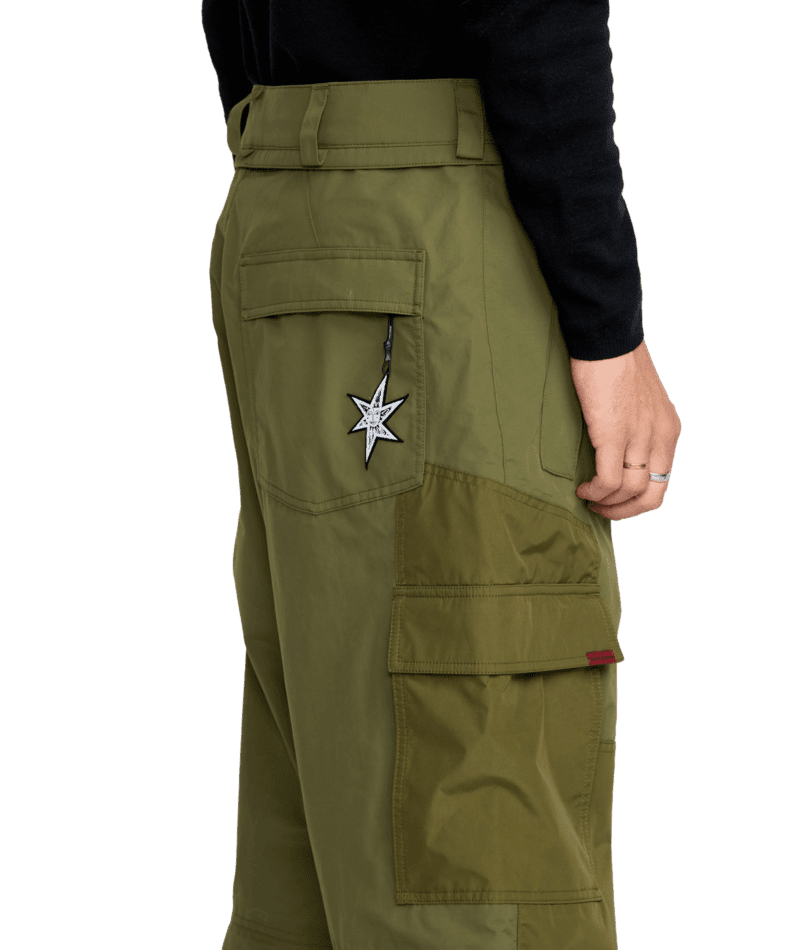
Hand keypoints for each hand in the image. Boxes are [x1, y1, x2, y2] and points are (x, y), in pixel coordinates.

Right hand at [570, 340, 681, 520]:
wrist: (606, 337)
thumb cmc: (615, 363)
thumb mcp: (640, 401)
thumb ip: (639, 428)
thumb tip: (619, 453)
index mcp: (669, 430)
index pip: (662, 482)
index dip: (637, 501)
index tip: (615, 499)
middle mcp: (660, 437)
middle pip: (651, 496)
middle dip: (625, 511)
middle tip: (601, 510)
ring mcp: (639, 436)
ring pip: (630, 492)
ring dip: (607, 503)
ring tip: (588, 498)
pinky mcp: (614, 433)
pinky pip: (609, 480)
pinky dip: (595, 492)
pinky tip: (582, 489)